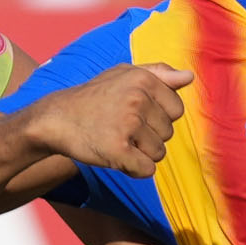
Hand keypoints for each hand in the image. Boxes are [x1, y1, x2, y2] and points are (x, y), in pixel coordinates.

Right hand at [20, 61, 191, 175]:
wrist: (56, 118)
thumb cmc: (95, 97)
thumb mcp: (123, 74)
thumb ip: (158, 74)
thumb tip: (189, 77)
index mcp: (143, 80)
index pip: (177, 110)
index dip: (158, 116)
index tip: (135, 113)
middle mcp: (137, 99)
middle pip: (168, 133)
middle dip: (149, 136)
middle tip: (121, 127)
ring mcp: (127, 125)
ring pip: (158, 153)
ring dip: (141, 153)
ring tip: (116, 139)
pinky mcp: (117, 150)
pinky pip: (146, 170)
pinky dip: (134, 169)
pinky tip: (116, 156)